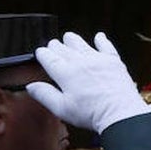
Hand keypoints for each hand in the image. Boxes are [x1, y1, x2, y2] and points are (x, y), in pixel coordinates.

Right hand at [28, 32, 150, 133]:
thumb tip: (31, 86)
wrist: (119, 112)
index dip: (43, 54)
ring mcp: (98, 59)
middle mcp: (81, 62)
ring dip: (73, 40)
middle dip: (56, 46)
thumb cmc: (90, 113)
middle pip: (64, 49)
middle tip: (53, 44)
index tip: (40, 52)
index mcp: (66, 73)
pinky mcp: (113, 61)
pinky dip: (101, 40)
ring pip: (82, 44)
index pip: (50, 58)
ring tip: (68, 36)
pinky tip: (99, 36)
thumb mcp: (61, 108)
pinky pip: (106, 46)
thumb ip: (45, 95)